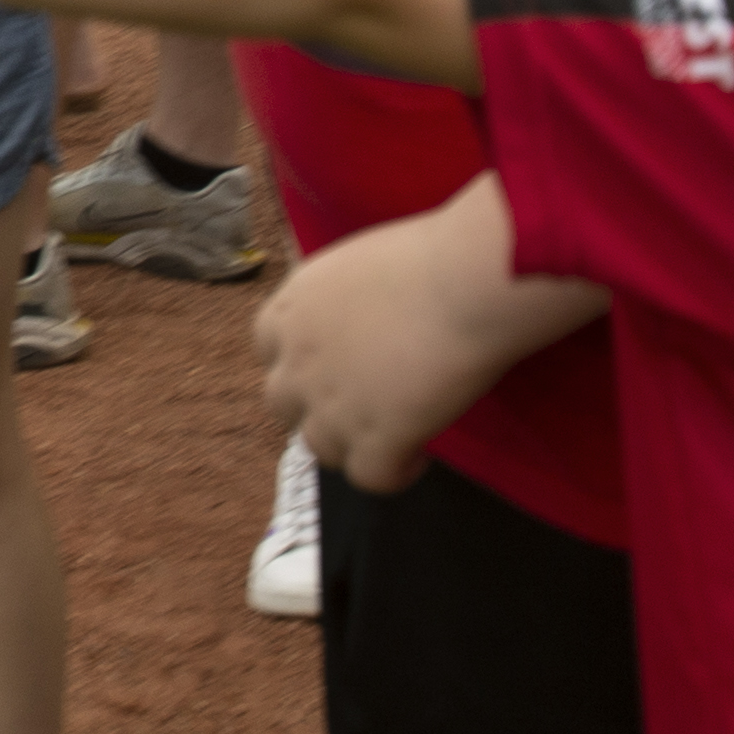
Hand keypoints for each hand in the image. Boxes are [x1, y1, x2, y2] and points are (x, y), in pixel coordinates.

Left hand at [255, 217, 499, 494]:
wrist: (465, 281)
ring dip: (351, 446)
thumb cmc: (429, 255)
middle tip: (363, 403)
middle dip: (315, 407)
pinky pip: (371, 478)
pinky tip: (419, 457)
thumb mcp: (357, 263)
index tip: (337, 363)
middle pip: (283, 405)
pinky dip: (394, 473)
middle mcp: (297, 361)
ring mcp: (331, 407)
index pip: (268, 349)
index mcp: (290, 310)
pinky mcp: (376, 440)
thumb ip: (340, 297)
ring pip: (320, 449)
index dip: (299, 361)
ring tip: (392, 436)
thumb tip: (357, 308)